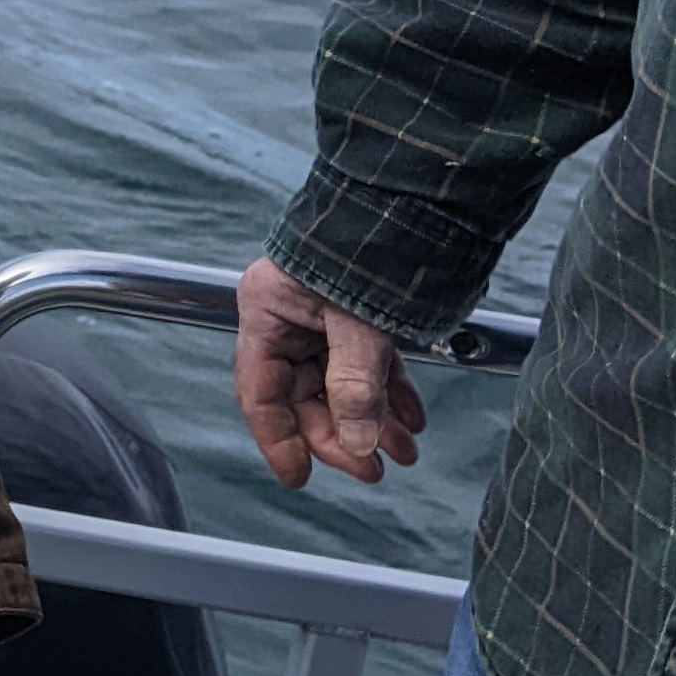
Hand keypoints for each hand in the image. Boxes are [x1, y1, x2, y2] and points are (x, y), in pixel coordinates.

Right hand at [234, 256, 425, 489]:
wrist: (414, 199)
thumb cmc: (371, 246)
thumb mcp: (359, 324)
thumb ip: (355, 387)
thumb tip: (357, 442)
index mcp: (268, 311)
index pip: (261, 392)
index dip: (279, 440)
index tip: (301, 476)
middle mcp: (290, 316)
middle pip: (304, 394)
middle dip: (343, 434)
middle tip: (374, 468)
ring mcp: (324, 316)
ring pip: (341, 384)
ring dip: (372, 420)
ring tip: (405, 451)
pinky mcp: (358, 314)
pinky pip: (368, 366)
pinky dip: (389, 393)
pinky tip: (412, 418)